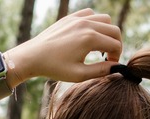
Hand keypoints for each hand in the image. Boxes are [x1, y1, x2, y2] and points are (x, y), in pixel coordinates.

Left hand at [7, 9, 121, 83]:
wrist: (32, 57)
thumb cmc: (55, 68)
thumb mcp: (80, 74)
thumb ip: (101, 71)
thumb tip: (117, 68)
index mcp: (90, 38)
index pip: (115, 45)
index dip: (117, 57)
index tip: (110, 66)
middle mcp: (86, 24)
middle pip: (114, 30)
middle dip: (115, 44)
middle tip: (108, 57)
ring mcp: (77, 19)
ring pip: (105, 19)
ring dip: (107, 32)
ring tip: (100, 46)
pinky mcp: (70, 17)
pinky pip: (90, 14)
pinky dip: (95, 23)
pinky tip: (89, 36)